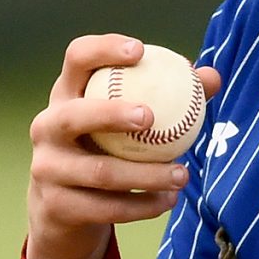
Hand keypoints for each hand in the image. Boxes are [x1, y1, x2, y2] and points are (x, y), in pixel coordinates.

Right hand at [24, 35, 222, 258]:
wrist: (63, 209)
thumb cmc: (106, 149)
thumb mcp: (126, 121)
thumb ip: (169, 96)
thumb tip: (211, 77)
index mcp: (66, 94)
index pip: (76, 58)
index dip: (103, 50)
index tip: (140, 51)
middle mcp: (47, 127)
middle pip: (73, 116)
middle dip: (111, 114)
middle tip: (151, 117)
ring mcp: (47, 169)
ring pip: (100, 172)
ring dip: (146, 175)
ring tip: (183, 174)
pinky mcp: (57, 207)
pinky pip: (106, 208)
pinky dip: (142, 206)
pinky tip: (169, 201)